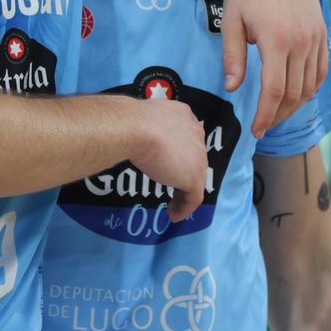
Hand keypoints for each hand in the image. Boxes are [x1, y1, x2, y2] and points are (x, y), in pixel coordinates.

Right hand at [128, 100, 208, 223]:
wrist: (136, 129)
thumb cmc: (132, 120)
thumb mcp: (140, 118)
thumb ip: (145, 126)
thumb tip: (131, 131)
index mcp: (184, 115)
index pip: (187, 136)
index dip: (180, 151)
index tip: (168, 162)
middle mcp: (196, 133)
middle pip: (195, 157)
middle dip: (184, 171)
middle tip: (170, 183)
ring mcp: (198, 157)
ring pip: (196, 178)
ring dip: (184, 192)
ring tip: (173, 205)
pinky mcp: (193, 178)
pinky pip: (193, 198)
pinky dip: (184, 208)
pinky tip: (173, 214)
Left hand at [226, 0, 328, 136]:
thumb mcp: (231, 19)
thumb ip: (233, 56)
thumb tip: (233, 88)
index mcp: (277, 39)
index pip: (274, 90)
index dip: (266, 115)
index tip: (256, 130)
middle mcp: (302, 41)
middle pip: (294, 93)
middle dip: (277, 114)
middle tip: (263, 125)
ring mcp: (316, 38)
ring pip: (310, 85)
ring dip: (294, 105)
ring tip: (275, 112)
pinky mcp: (322, 33)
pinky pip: (321, 71)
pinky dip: (310, 88)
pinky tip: (295, 94)